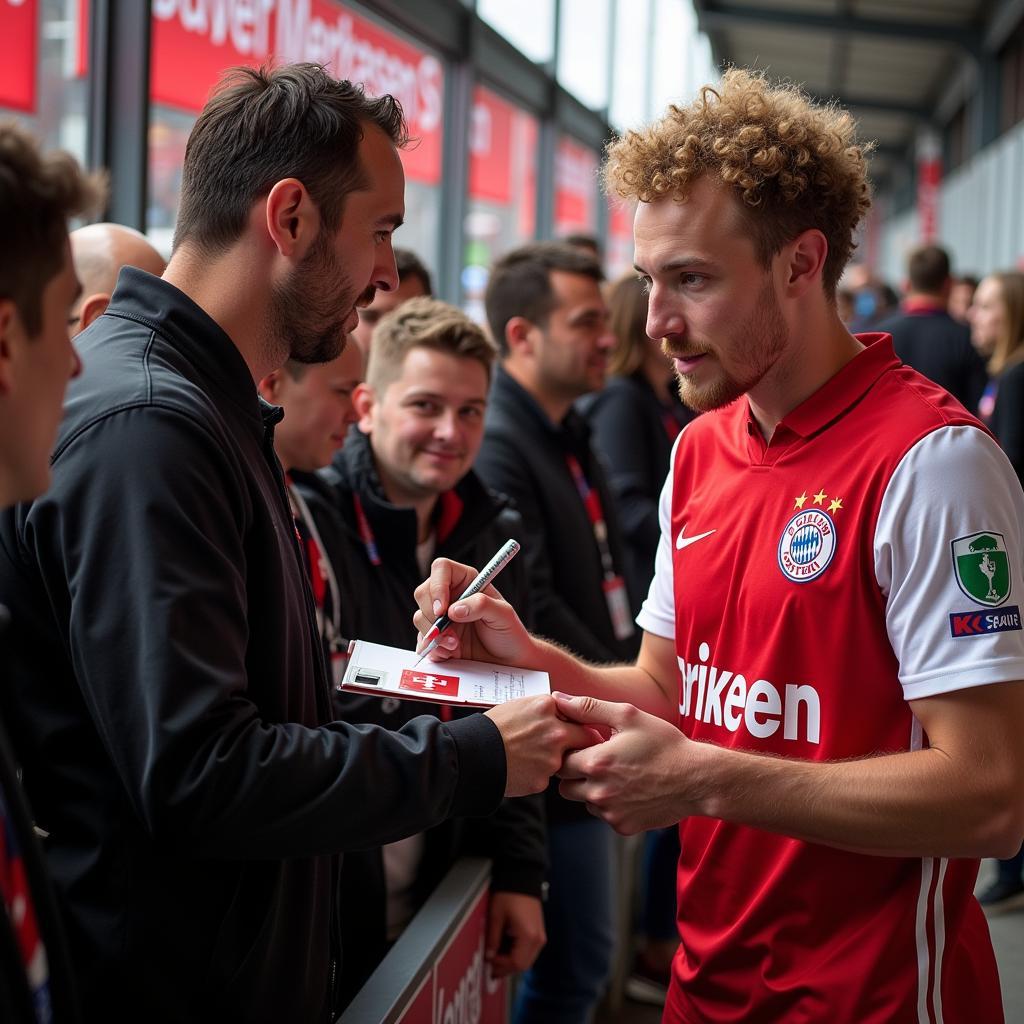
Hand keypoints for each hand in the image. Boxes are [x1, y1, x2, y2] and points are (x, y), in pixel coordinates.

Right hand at [413, 557, 534, 665]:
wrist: (508, 661)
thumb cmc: (509, 633)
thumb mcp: (503, 615)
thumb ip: (481, 605)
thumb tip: (453, 610)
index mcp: (466, 582)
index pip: (441, 569)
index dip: (437, 586)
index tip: (443, 609)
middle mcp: (450, 596)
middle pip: (423, 593)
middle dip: (433, 616)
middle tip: (451, 633)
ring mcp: (440, 618)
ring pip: (419, 618)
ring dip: (435, 635)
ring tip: (456, 646)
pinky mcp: (436, 638)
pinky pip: (422, 641)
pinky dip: (433, 649)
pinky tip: (451, 653)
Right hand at [485, 694, 599, 797]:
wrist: (470, 754)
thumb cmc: (490, 727)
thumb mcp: (519, 705)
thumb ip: (545, 709)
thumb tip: (563, 712)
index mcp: (548, 707)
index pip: (580, 715)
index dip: (580, 723)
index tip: (583, 729)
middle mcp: (555, 732)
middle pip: (586, 739)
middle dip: (583, 744)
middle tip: (582, 749)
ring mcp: (551, 758)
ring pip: (564, 761)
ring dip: (555, 761)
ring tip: (528, 756)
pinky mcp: (542, 780)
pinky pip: (546, 777)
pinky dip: (537, 774)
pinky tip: (519, 768)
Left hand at [485, 892, 545, 977]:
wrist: (523, 876)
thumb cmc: (511, 893)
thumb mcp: (496, 916)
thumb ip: (492, 938)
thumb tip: (489, 955)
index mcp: (529, 935)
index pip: (516, 963)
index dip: (501, 966)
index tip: (489, 963)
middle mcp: (538, 938)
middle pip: (523, 965)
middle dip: (506, 968)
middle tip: (491, 968)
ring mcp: (540, 936)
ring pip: (526, 960)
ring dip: (511, 962)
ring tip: (496, 960)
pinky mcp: (538, 932)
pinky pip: (528, 951)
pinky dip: (517, 955)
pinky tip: (505, 951)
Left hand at [555, 693, 698, 833]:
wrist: (695, 778)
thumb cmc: (663, 743)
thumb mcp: (628, 716)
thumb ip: (588, 707)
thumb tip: (559, 699)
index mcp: (595, 763)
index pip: (560, 761)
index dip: (571, 751)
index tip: (587, 746)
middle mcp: (598, 792)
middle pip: (565, 786)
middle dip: (576, 773)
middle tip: (599, 761)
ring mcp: (610, 813)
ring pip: (583, 801)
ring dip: (592, 789)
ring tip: (618, 774)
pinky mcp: (622, 827)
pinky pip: (603, 815)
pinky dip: (610, 804)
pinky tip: (629, 789)